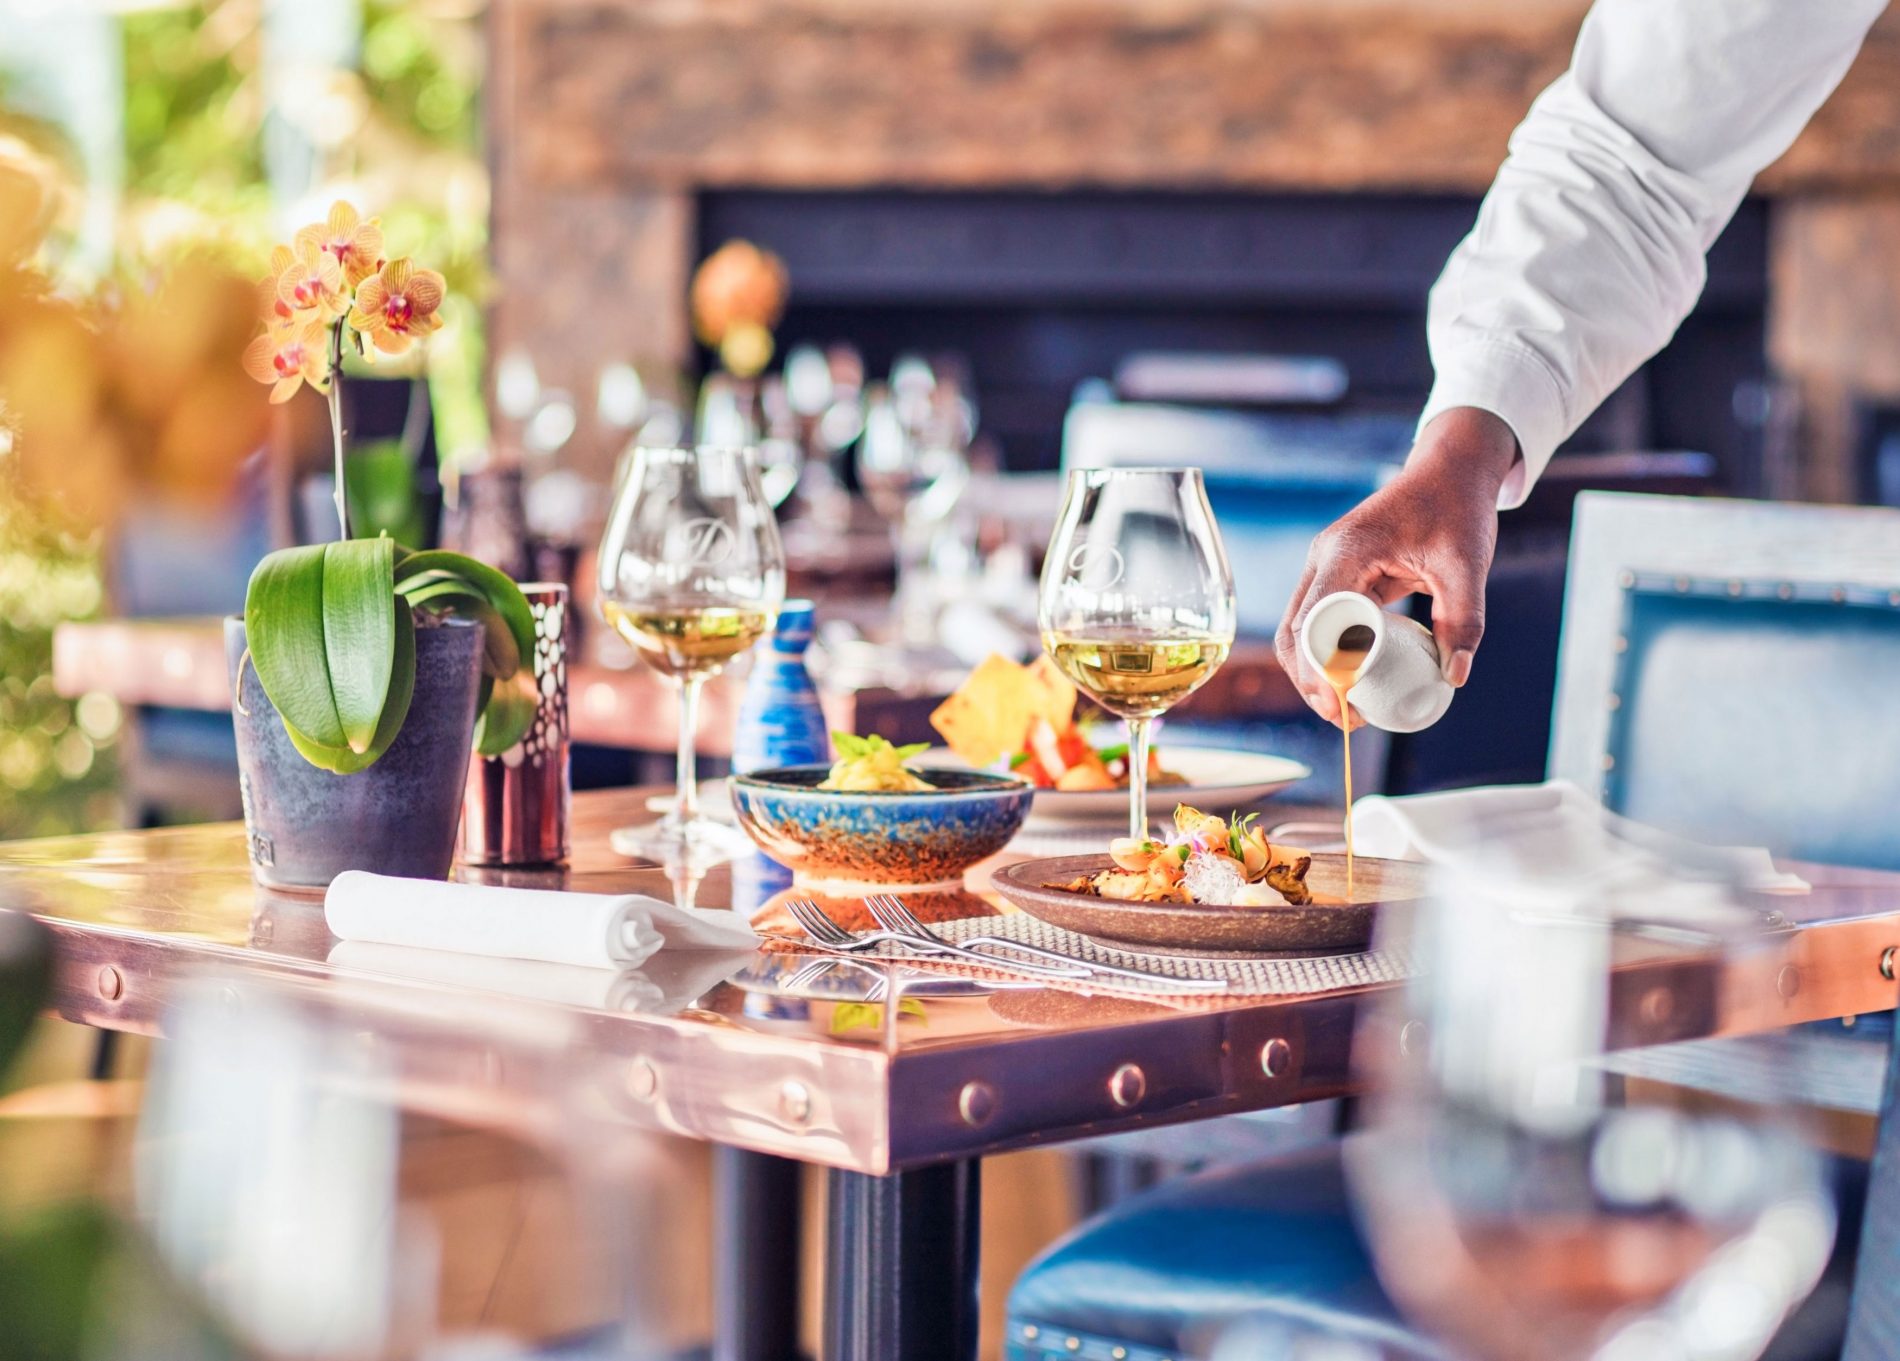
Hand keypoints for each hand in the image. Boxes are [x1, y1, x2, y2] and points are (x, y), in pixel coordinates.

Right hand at [1274, 407, 1519, 726]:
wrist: (1450, 471)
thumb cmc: (1456, 507)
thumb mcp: (1467, 564)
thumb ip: (1464, 621)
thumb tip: (1455, 677)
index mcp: (1347, 550)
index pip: (1315, 619)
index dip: (1320, 667)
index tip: (1340, 705)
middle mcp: (1325, 559)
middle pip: (1295, 632)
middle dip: (1311, 681)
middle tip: (1344, 719)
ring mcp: (1326, 568)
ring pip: (1300, 632)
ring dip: (1314, 673)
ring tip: (1346, 710)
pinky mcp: (1337, 576)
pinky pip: (1321, 624)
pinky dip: (1328, 656)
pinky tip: (1351, 682)